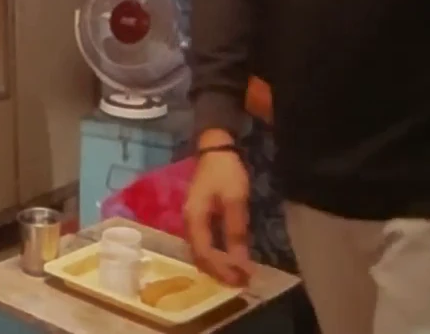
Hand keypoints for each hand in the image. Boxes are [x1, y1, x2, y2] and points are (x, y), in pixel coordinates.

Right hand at [183, 131, 253, 286]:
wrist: (215, 148)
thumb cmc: (225, 172)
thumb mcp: (235, 200)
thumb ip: (236, 231)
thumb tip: (239, 261)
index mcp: (194, 219)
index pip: (205, 253)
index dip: (222, 269)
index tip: (241, 278)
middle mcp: (188, 223)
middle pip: (199, 256)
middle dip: (220, 271)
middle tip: (241, 281)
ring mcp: (191, 220)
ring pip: (201, 251)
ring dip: (218, 264)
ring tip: (237, 273)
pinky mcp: (197, 218)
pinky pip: (204, 243)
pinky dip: (217, 254)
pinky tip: (229, 257)